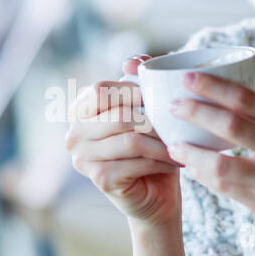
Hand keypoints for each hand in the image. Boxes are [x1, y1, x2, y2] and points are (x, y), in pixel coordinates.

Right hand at [64, 55, 183, 227]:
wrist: (157, 193)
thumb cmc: (151, 147)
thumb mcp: (146, 109)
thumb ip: (138, 81)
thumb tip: (132, 62)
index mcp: (80, 111)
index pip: (100, 90)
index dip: (131, 91)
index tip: (158, 98)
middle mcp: (74, 134)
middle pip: (118, 116)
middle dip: (153, 119)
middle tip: (177, 123)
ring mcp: (83, 159)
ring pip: (130, 140)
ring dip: (161, 142)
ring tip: (179, 143)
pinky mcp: (99, 179)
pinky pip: (136, 162)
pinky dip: (160, 161)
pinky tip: (174, 162)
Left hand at [164, 71, 254, 249]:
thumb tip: (225, 99)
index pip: (247, 99)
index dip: (213, 86)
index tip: (187, 77)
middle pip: (231, 124)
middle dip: (196, 111)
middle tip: (172, 105)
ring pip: (220, 162)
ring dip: (191, 151)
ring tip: (172, 143)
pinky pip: (225, 187)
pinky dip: (203, 175)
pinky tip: (190, 168)